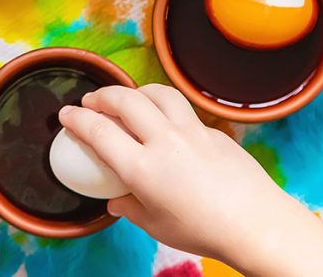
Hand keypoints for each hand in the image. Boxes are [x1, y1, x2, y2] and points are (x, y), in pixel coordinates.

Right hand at [60, 85, 322, 275]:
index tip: (66, 115)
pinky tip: (165, 121)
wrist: (256, 223)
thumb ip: (129, 208)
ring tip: (127, 98)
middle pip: (125, 100)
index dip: (77, 119)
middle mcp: (164, 141)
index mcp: (142, 168)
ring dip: (135, 91)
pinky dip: (165, 107)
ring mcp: (191, 131)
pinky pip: (183, 109)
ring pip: (157, 93)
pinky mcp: (212, 131)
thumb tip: (115, 200)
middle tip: (92, 101)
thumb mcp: (155, 226)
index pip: (99, 131)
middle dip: (102, 95)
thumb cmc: (204, 231)